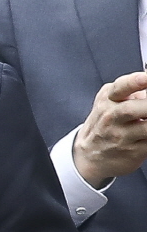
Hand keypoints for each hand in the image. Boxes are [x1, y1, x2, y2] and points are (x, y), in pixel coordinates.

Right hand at [75, 71, 146, 186]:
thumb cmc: (105, 124)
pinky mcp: (133, 151)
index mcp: (108, 99)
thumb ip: (133, 91)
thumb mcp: (109, 101)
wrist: (90, 154)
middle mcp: (111, 117)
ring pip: (145, 128)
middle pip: (131, 109)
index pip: (121, 87)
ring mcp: (121, 136)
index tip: (146, 77)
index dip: (135, 82)